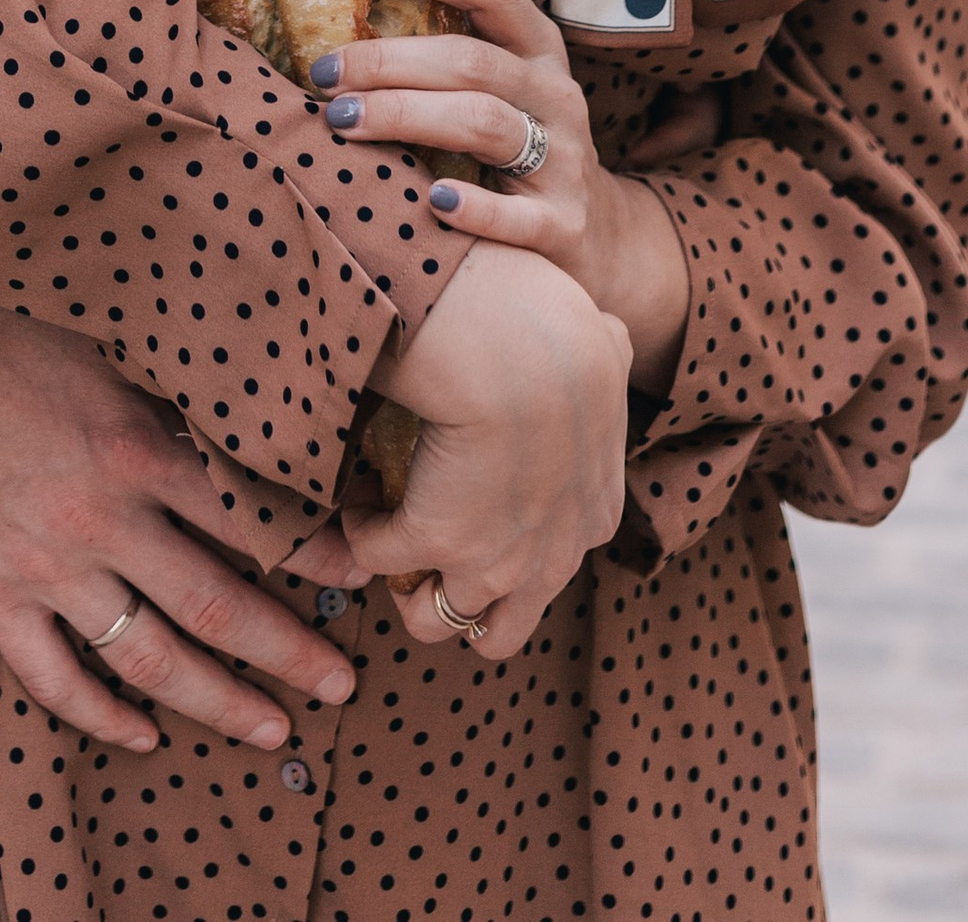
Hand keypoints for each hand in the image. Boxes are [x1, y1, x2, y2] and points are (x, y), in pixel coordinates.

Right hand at [0, 233, 362, 759]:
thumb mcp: (106, 339)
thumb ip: (175, 380)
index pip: (250, 519)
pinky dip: (101, 715)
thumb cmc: (5, 330)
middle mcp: (101, 519)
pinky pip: (54, 676)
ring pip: (148, 658)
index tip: (361, 577)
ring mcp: (46, 567)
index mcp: (137, 448)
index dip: (314, 555)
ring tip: (270, 730)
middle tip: (341, 687)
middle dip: (288, 654)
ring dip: (215, 702)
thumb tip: (256, 390)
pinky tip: (141, 734)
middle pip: (215, 607)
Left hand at [311, 0, 697, 393]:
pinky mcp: (563, 225)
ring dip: (406, 116)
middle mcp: (555, 95)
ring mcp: (564, 160)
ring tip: (344, 120)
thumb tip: (343, 28)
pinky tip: (431, 199)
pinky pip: (516, 215)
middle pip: (471, 61)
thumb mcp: (503, 91)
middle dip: (389, 61)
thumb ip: (447, 58)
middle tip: (326, 71)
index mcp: (538, 50)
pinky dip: (473, 207)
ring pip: (484, 123)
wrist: (598, 238)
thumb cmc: (520, 149)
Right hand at [341, 242, 632, 658]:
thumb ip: (608, 355)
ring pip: (434, 620)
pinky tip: (359, 493)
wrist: (514, 352)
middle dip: (462, 601)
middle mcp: (544, 562)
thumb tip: (606, 335)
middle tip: (435, 544)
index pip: (550, 572)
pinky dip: (361, 528)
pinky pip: (376, 557)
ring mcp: (487, 563)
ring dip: (405, 579)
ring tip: (390, 527)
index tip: (477, 498)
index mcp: (592, 520)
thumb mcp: (606, 354)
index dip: (509, 545)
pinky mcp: (431, 543)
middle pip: (497, 632)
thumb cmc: (561, 334)